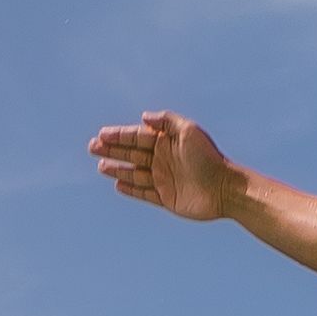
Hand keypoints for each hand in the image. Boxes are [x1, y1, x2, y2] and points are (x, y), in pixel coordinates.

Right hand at [90, 112, 240, 222]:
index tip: (102, 135)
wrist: (224, 188)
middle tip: (92, 147)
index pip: (137, 136)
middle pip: (132, 153)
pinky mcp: (166, 198)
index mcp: (167, 142)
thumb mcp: (189, 131)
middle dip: (112, 149)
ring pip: (134, 173)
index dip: (119, 135)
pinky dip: (131, 189)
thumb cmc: (209, 157)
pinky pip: (144, 193)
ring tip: (101, 166)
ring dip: (117, 169)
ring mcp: (164, 179)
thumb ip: (166, 121)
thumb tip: (143, 117)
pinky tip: (118, 185)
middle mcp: (163, 159)